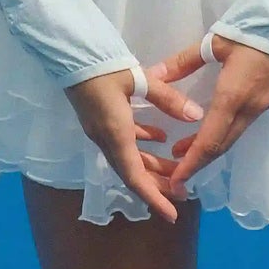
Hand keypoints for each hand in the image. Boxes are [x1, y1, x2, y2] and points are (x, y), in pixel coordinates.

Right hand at [65, 60, 206, 225]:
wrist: (72, 53)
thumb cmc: (103, 66)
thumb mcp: (138, 79)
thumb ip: (167, 98)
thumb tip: (196, 116)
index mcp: (115, 134)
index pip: (135, 176)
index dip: (154, 198)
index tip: (172, 215)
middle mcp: (106, 138)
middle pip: (133, 171)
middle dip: (158, 186)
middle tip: (183, 193)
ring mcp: (101, 129)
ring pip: (130, 157)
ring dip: (152, 165)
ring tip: (176, 169)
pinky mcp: (100, 118)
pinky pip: (124, 140)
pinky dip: (143, 143)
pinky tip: (160, 139)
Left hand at [141, 35, 268, 196]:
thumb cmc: (250, 29)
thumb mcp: (214, 41)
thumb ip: (183, 62)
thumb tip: (153, 75)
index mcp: (233, 95)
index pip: (210, 140)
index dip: (191, 162)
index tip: (176, 179)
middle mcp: (249, 109)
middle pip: (222, 146)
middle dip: (198, 162)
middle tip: (174, 172)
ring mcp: (262, 107)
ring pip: (232, 138)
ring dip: (209, 149)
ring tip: (183, 151)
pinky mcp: (268, 102)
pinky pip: (241, 127)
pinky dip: (222, 136)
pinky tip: (208, 131)